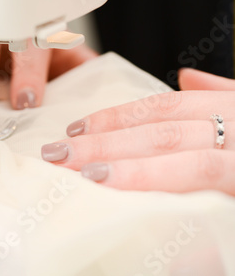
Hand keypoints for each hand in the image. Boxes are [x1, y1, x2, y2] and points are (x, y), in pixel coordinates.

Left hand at [41, 68, 234, 195]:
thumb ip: (219, 96)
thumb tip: (185, 76)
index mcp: (229, 109)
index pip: (161, 108)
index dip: (114, 117)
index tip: (73, 129)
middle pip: (160, 132)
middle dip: (105, 143)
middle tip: (58, 154)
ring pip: (181, 157)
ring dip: (128, 166)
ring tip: (85, 176)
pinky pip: (205, 186)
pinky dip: (163, 189)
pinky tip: (127, 199)